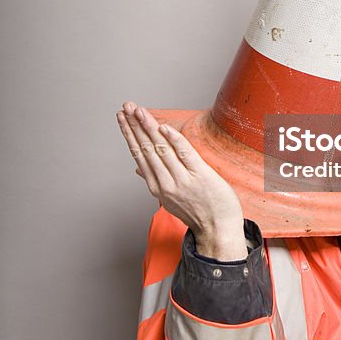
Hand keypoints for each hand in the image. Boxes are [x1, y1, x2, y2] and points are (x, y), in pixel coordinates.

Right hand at [117, 102, 247, 259]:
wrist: (218, 231)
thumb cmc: (198, 214)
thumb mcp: (170, 200)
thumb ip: (154, 181)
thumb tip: (138, 169)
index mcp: (158, 187)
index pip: (139, 155)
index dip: (130, 135)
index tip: (122, 119)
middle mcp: (166, 183)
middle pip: (146, 149)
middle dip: (134, 126)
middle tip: (125, 108)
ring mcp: (183, 179)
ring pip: (161, 149)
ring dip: (148, 127)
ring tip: (138, 111)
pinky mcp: (201, 175)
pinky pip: (185, 154)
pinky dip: (174, 140)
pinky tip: (164, 127)